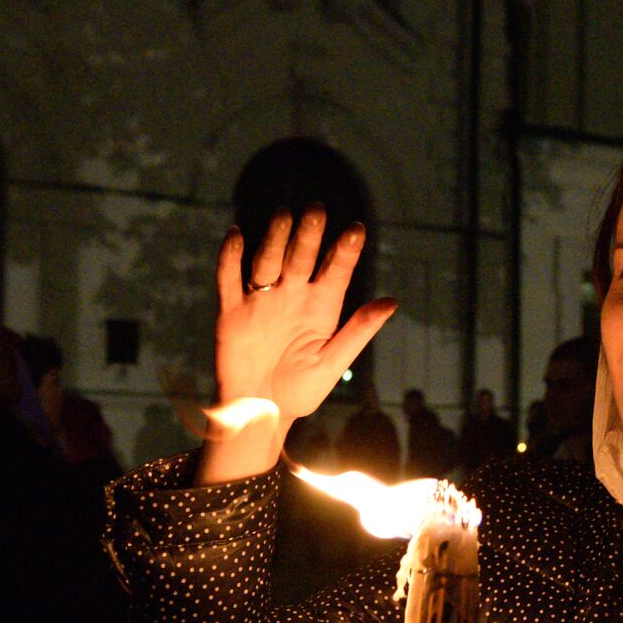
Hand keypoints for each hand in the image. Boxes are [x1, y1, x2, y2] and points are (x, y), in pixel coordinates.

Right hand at [197, 206, 395, 484]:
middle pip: (301, 258)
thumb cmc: (301, 391)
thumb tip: (391, 302)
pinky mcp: (233, 312)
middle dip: (309, 235)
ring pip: (268, 261)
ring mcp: (262, 301)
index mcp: (321, 307)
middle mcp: (293, 296)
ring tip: (285, 214)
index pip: (336, 271)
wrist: (260, 414)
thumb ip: (358, 330)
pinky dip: (231, 258)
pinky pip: (230, 280)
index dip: (345, 251)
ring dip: (275, 239)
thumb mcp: (333, 362)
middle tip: (318, 208)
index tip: (357, 229)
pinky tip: (238, 235)